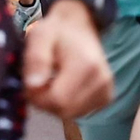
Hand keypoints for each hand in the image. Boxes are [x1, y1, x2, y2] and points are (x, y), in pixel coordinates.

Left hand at [23, 0, 113, 118]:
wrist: (80, 25)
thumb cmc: (57, 32)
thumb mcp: (39, 37)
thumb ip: (36, 59)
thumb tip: (34, 85)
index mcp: (86, 66)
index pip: (57, 100)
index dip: (38, 95)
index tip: (32, 81)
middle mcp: (102, 81)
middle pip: (64, 110)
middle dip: (45, 101)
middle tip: (41, 80)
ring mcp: (107, 90)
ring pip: (71, 114)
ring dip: (55, 104)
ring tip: (53, 81)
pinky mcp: (107, 97)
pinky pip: (80, 112)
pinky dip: (68, 105)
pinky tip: (66, 88)